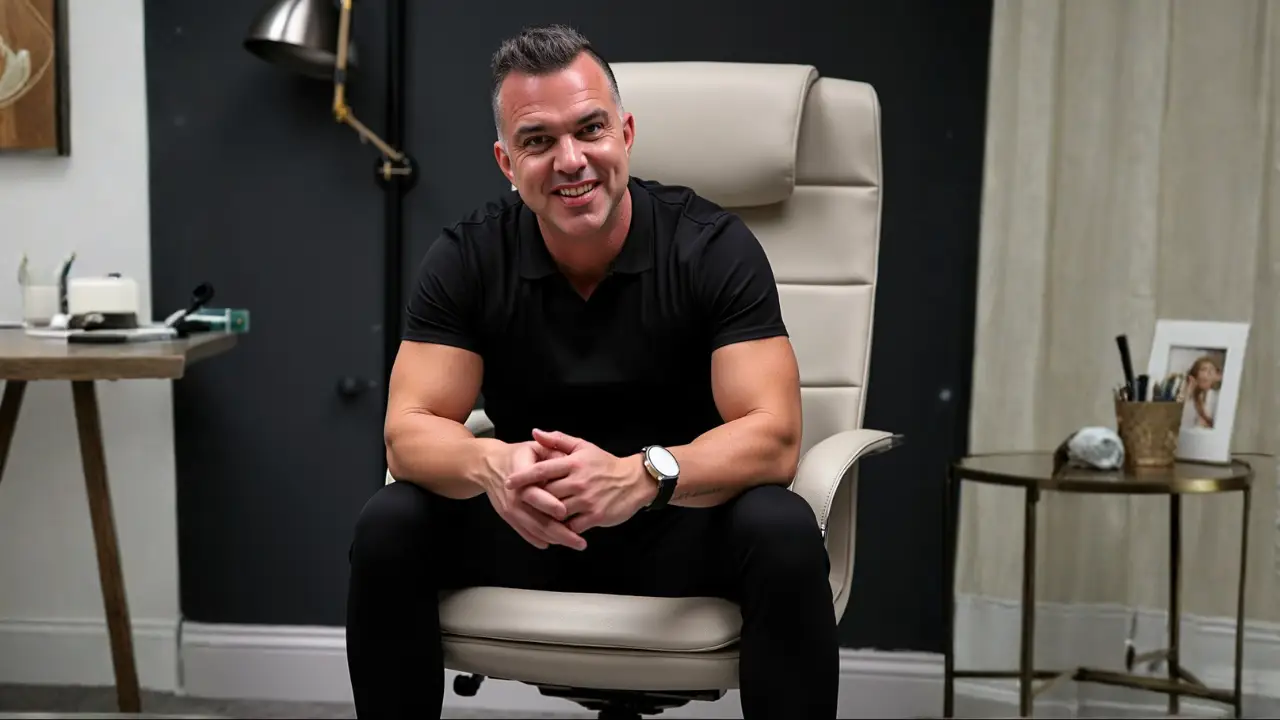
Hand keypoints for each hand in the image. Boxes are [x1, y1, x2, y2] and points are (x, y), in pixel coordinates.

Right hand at [484, 441, 586, 550]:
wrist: (489, 466)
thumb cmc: (519, 455)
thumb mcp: (535, 447)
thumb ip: (553, 452)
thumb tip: (571, 462)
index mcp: (521, 476)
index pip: (533, 493)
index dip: (548, 503)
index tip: (564, 512)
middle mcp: (514, 496)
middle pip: (536, 518)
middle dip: (559, 531)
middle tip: (580, 541)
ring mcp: (511, 509)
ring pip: (534, 529)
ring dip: (555, 539)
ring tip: (576, 543)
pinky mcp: (509, 517)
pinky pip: (525, 533)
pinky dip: (540, 540)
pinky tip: (556, 542)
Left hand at [506, 429, 654, 533]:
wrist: (634, 481)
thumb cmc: (605, 463)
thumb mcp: (583, 447)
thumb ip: (557, 440)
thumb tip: (534, 433)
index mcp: (573, 463)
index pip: (542, 469)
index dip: (522, 477)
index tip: (507, 482)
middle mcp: (579, 481)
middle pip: (546, 493)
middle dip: (533, 499)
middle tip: (519, 503)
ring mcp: (587, 500)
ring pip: (557, 511)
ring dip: (545, 515)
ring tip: (533, 517)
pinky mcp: (596, 516)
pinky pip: (572, 526)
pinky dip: (562, 528)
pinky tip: (556, 528)